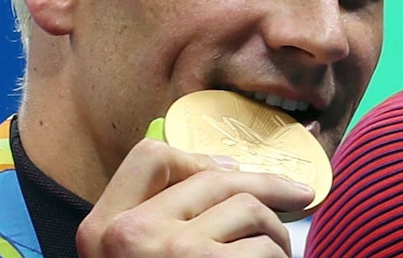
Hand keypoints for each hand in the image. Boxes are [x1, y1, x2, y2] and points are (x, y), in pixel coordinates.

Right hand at [76, 138, 314, 256]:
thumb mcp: (133, 256)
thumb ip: (157, 216)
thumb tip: (227, 170)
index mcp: (101, 227)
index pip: (150, 155)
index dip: (197, 158)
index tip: (231, 172)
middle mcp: (127, 233)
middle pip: (215, 178)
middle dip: (266, 186)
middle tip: (301, 194)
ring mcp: (167, 251)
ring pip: (249, 210)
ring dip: (276, 233)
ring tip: (277, 254)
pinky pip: (266, 247)